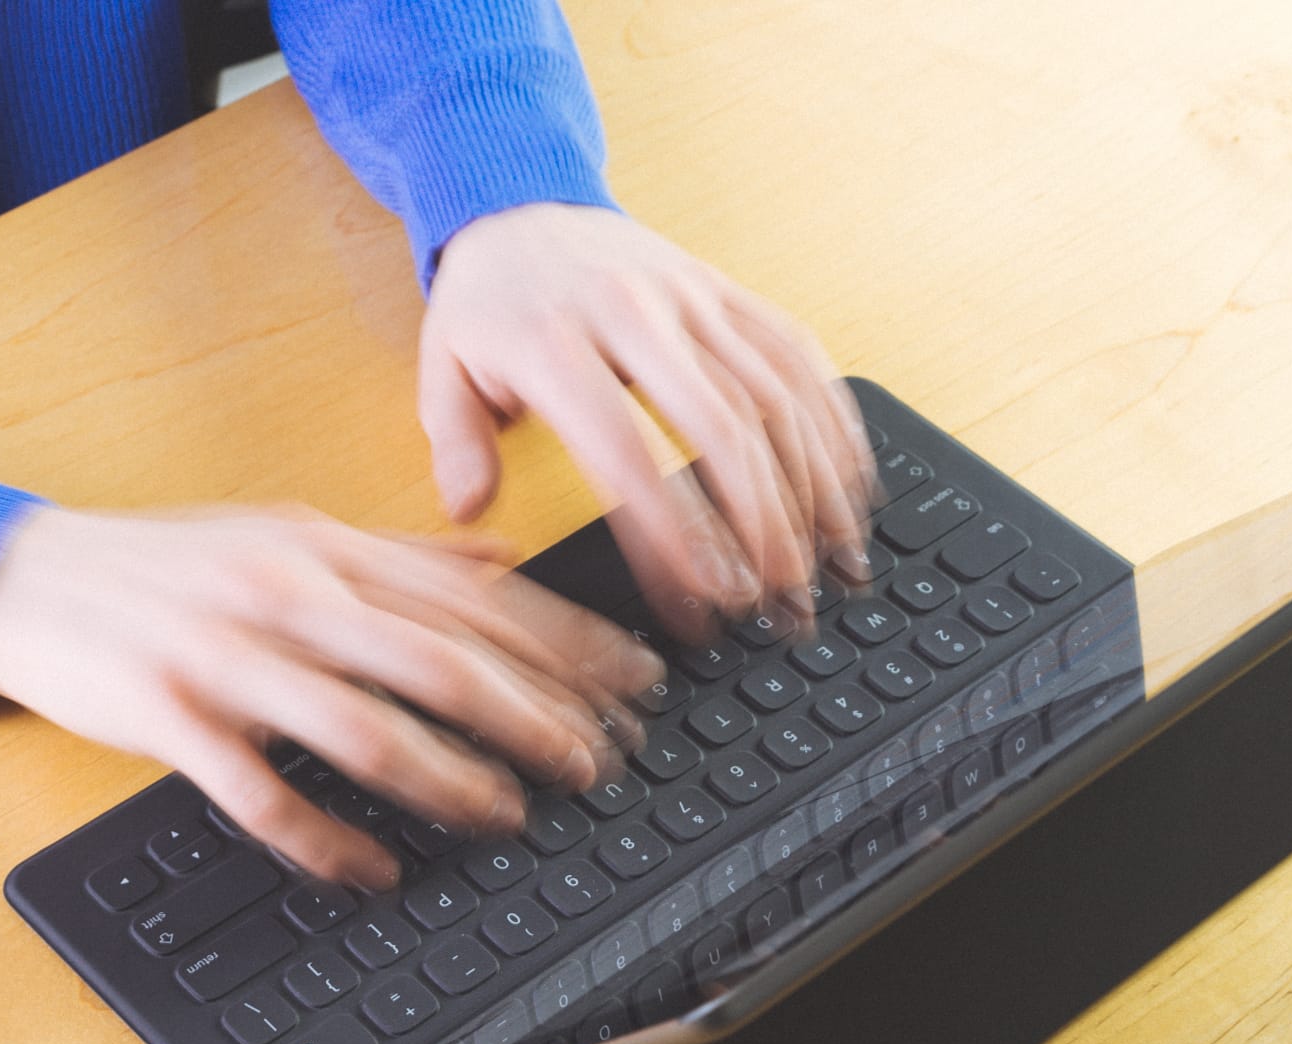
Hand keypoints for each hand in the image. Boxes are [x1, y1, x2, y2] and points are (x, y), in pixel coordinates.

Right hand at [0, 505, 660, 889]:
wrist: (26, 577)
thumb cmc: (171, 562)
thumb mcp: (292, 532)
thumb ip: (400, 552)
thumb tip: (502, 558)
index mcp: (327, 548)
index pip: (471, 597)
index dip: (564, 643)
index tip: (633, 682)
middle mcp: (288, 594)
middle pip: (436, 658)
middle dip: (532, 713)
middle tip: (598, 760)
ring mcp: (227, 656)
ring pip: (361, 723)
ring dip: (447, 776)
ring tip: (511, 814)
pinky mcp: (169, 718)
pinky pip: (260, 791)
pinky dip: (323, 836)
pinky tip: (374, 869)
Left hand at [420, 203, 877, 638]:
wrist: (525, 199)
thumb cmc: (488, 301)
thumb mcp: (442, 369)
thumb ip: (456, 446)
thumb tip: (471, 512)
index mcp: (556, 343)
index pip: (627, 453)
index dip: (673, 535)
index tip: (703, 597)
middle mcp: (635, 314)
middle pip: (722, 427)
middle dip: (763, 524)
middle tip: (782, 598)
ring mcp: (692, 297)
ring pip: (774, 394)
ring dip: (811, 486)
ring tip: (829, 562)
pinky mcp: (728, 290)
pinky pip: (797, 353)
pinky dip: (833, 421)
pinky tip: (849, 484)